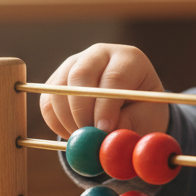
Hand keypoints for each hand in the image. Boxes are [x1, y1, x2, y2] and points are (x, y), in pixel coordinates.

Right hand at [40, 44, 168, 139]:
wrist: (129, 107)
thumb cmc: (143, 111)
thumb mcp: (148, 118)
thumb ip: (130, 124)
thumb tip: (103, 134)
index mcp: (129, 58)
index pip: (114, 77)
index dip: (106, 106)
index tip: (104, 130)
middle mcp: (99, 54)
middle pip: (80, 76)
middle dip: (82, 111)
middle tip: (88, 138)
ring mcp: (74, 64)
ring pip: (59, 90)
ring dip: (68, 120)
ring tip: (85, 140)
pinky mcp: (57, 80)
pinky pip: (47, 103)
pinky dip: (57, 124)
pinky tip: (74, 134)